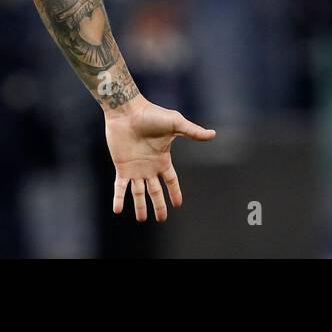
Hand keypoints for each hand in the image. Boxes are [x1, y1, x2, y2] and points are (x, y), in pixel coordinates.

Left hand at [104, 96, 215, 221]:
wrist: (128, 111)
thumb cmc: (151, 115)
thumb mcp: (176, 124)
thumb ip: (193, 131)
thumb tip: (213, 134)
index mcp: (162, 159)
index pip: (171, 180)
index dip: (175, 192)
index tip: (178, 205)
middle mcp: (149, 167)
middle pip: (155, 191)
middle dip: (159, 205)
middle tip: (162, 219)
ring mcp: (135, 168)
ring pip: (138, 193)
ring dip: (140, 206)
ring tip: (142, 220)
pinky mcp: (121, 167)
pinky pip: (120, 187)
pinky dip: (118, 199)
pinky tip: (117, 210)